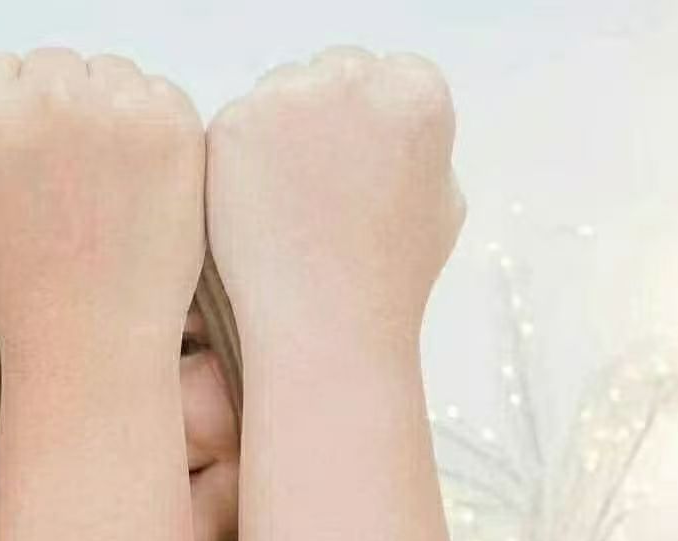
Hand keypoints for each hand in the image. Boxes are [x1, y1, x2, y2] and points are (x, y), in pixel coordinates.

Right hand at [0, 47, 205, 361]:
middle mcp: (47, 99)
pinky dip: (157, 130)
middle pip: (58, 67)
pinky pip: (162, 95)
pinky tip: (144, 187)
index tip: (40, 164)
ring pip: (113, 75)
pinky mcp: (172, 128)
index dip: (21, 120)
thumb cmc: (27, 287)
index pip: (2, 71)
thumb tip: (1, 97)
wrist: (94, 341)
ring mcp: (115, 110)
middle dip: (67, 113)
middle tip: (80, 184)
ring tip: (111, 191)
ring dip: (114, 115)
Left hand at [206, 46, 465, 346]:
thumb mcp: (443, 204)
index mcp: (416, 92)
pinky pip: (236, 130)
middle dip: (322, 122)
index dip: (366, 129)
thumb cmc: (388, 279)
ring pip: (279, 96)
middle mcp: (356, 78)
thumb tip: (393, 126)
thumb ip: (422, 148)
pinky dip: (239, 166)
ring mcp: (289, 98)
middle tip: (314, 192)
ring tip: (288, 210)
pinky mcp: (234, 126)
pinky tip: (256, 213)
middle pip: (330, 74)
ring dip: (278, 136)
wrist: (328, 328)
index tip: (355, 171)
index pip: (387, 77)